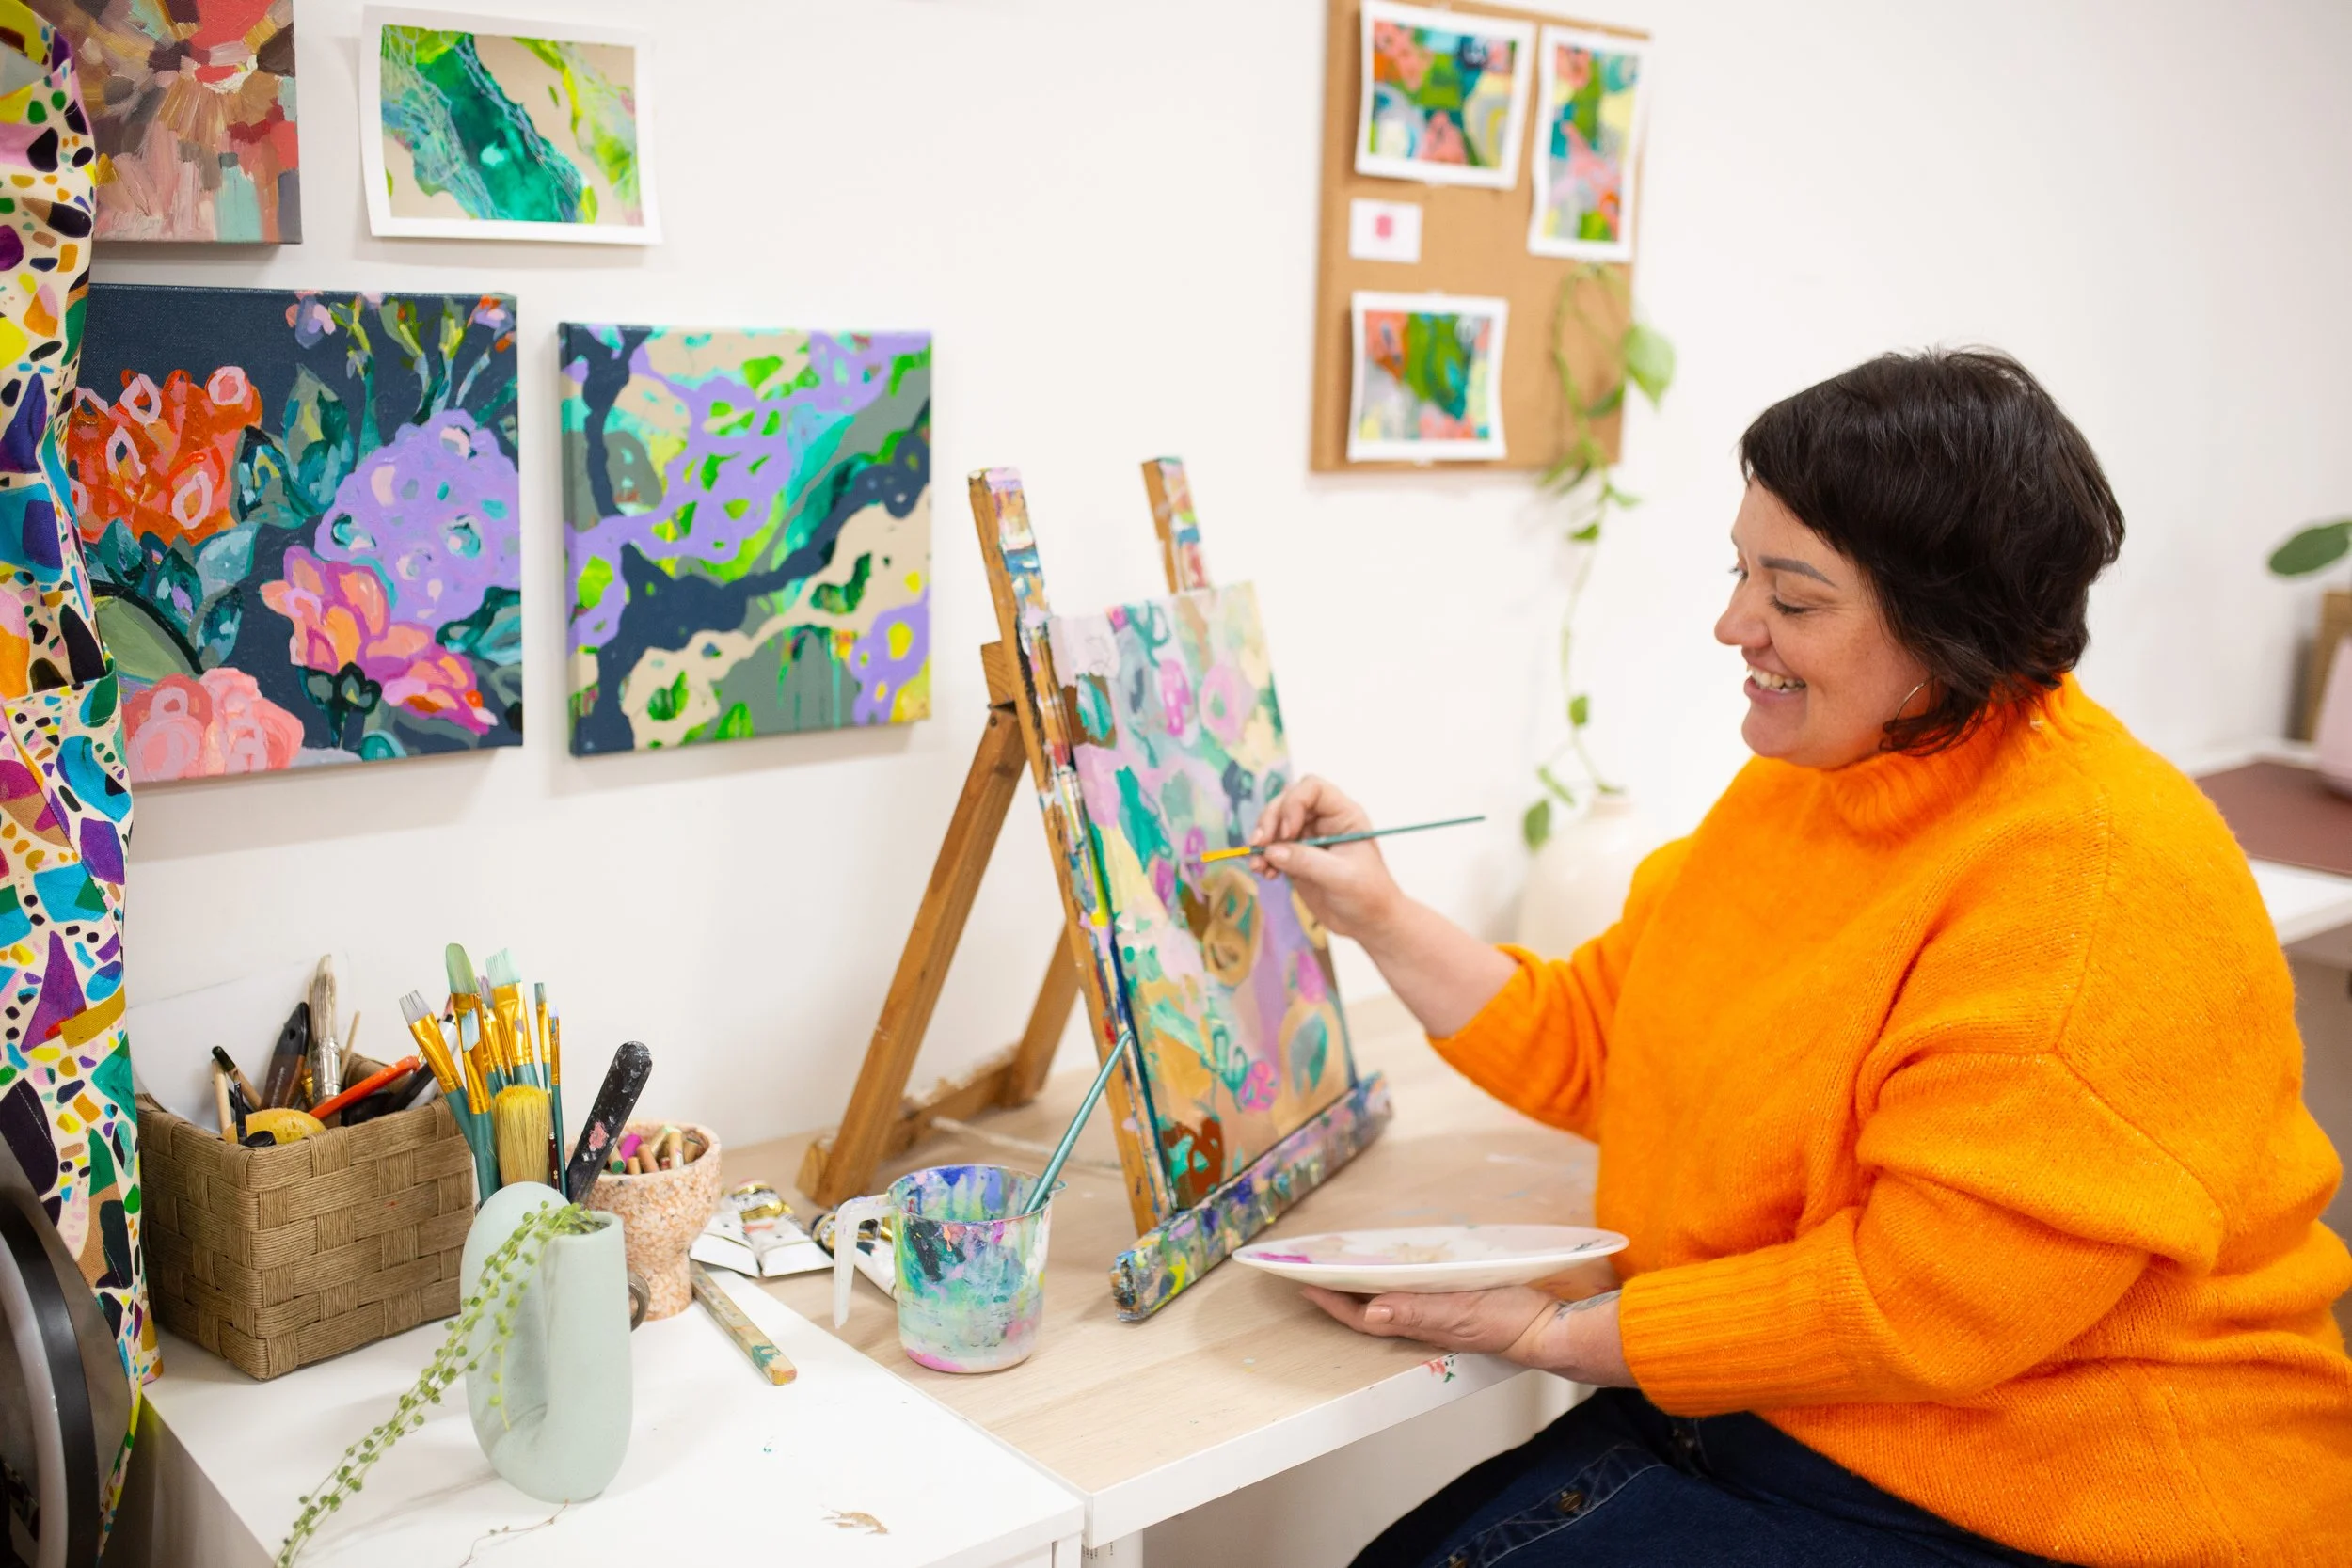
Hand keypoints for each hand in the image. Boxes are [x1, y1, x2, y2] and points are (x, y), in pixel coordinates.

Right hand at [1254, 776, 1404, 940]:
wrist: (1370, 923)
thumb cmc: (1368, 895)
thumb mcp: (1341, 877)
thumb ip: (1307, 861)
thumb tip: (1271, 851)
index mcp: (1344, 815)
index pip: (1313, 789)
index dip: (1294, 803)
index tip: (1287, 832)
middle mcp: (1324, 821)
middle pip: (1287, 801)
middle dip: (1270, 821)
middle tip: (1260, 845)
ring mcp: (1308, 839)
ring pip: (1275, 824)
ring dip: (1261, 841)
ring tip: (1258, 864)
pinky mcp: (1295, 858)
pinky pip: (1271, 849)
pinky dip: (1262, 858)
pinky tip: (1264, 873)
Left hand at [1302, 1284, 1633, 1386]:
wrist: (1555, 1326)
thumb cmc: (1509, 1320)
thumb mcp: (1460, 1312)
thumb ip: (1416, 1311)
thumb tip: (1369, 1312)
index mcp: (1419, 1322)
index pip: (1361, 1315)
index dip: (1330, 1301)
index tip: (1300, 1282)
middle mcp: (1424, 1319)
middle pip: (1370, 1307)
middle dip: (1340, 1291)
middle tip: (1314, 1268)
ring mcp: (1442, 1312)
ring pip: (1391, 1299)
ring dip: (1365, 1284)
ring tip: (1344, 1263)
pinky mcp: (1461, 1301)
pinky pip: (1416, 1290)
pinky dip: (1397, 1278)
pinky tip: (1399, 1266)